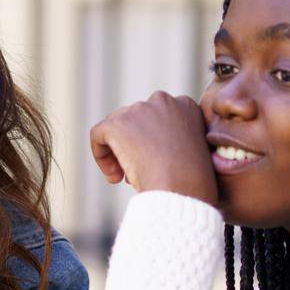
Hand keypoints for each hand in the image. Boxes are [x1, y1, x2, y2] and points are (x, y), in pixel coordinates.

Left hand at [89, 91, 216, 203]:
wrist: (183, 187)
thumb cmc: (191, 181)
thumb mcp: (190, 153)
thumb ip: (173, 140)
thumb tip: (146, 147)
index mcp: (185, 106)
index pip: (157, 117)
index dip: (151, 142)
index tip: (154, 163)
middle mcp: (163, 101)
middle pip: (135, 120)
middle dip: (133, 145)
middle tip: (136, 172)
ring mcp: (140, 110)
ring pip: (116, 127)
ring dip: (118, 151)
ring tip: (123, 177)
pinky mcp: (118, 124)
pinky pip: (98, 134)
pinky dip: (100, 155)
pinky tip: (113, 176)